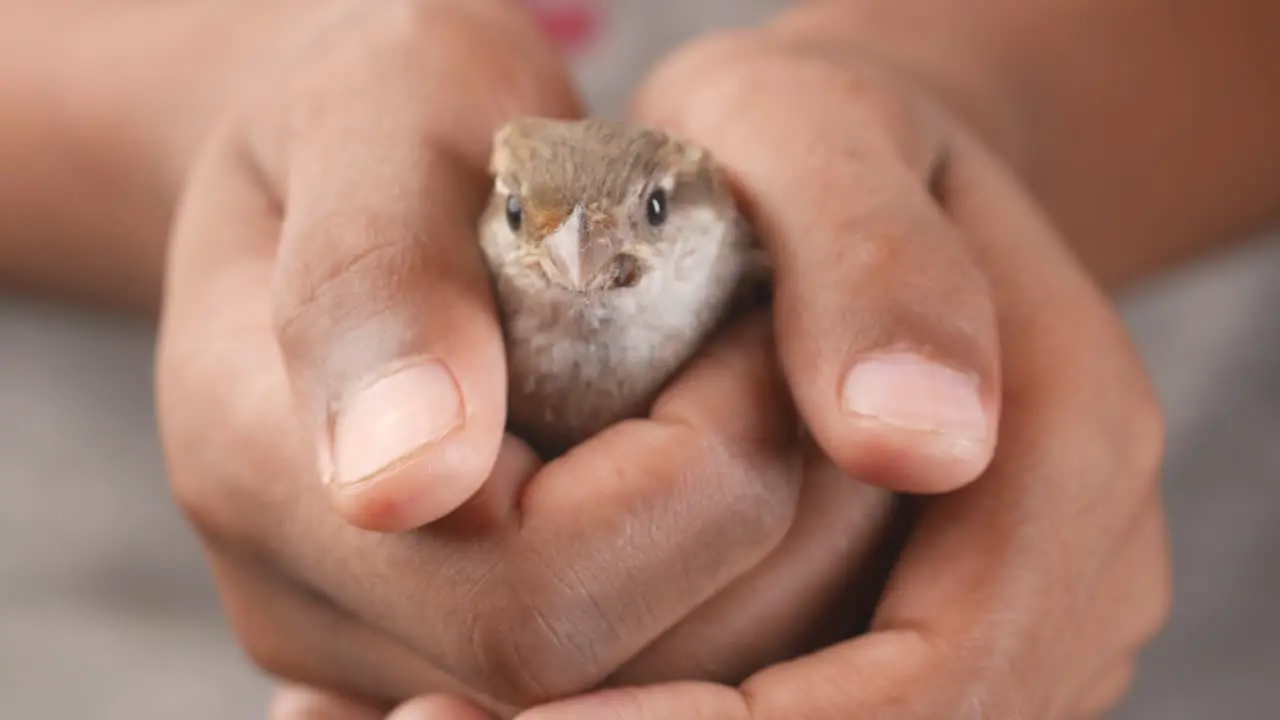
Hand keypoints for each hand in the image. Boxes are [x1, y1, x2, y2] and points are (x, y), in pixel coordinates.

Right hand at [158, 0, 898, 713]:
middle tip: (762, 361)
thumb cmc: (387, 107)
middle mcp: (300, 590)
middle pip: (593, 672)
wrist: (354, 163)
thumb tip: (400, 480)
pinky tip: (692, 449)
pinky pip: (617, 667)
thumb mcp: (386, 107)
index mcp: (260, 459)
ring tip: (734, 390)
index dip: (700, 474)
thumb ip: (379, 276)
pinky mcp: (426, 643)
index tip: (744, 323)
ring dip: (739, 551)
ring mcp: (363, 636)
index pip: (534, 590)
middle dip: (737, 520)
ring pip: (624, 688)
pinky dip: (703, 571)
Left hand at [500, 17, 1169, 719]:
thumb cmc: (808, 145)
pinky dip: (685, 707)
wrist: (851, 179)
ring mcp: (1020, 620)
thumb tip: (914, 443)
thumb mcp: (819, 135)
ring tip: (469, 703)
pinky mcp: (940, 639)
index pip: (931, 680)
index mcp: (1068, 443)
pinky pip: (820, 709)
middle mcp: (1073, 566)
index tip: (541, 717)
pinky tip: (561, 687)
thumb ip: (874, 265)